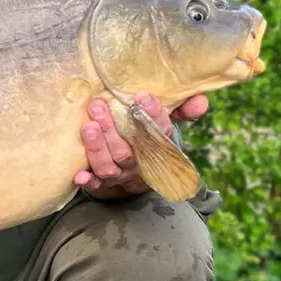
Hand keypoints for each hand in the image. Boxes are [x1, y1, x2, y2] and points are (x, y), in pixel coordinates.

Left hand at [74, 92, 207, 199]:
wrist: (135, 175)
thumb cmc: (147, 139)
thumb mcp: (164, 123)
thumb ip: (180, 109)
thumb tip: (201, 99)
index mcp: (158, 146)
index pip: (160, 132)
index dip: (153, 115)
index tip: (142, 96)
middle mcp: (139, 162)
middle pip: (127, 150)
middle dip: (112, 128)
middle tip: (98, 105)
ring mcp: (120, 174)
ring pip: (109, 165)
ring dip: (97, 148)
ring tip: (88, 127)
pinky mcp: (102, 183)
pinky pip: (95, 184)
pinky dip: (88, 180)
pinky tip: (79, 175)